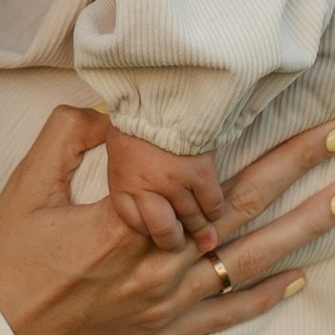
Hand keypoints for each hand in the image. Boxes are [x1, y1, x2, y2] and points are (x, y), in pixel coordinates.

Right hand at [0, 105, 334, 334]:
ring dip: (304, 228)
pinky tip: (302, 277)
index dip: (255, 144)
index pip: (210, 176)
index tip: (293, 112)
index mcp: (126, 225)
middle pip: (245, 211)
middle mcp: (157, 268)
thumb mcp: (24, 187)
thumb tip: (110, 108)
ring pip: (249, 263)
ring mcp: (163, 307)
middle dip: (301, 169)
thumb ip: (68, 137)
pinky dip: (265, 297)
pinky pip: (224, 316)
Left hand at [102, 124, 226, 235]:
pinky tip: (214, 212)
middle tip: (181, 243)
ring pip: (192, 220)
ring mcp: (175, 184)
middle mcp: (147, 190)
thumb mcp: (120, 145)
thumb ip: (129, 171)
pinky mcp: (200, 176)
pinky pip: (212, 205)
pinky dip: (214, 211)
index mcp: (122, 183)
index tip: (156, 229)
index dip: (148, 230)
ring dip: (200, 230)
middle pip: (164, 232)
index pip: (135, 224)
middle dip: (173, 242)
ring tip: (206, 238)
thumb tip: (137, 183)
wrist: (162, 92)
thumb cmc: (138, 115)